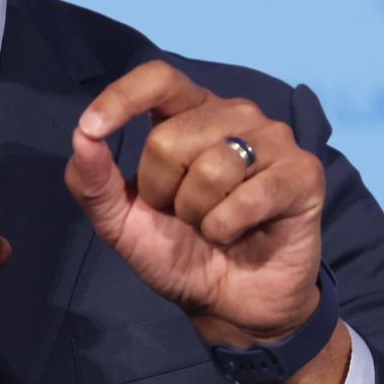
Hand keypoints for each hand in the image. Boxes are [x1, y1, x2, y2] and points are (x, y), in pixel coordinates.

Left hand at [64, 61, 324, 346]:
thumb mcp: (122, 223)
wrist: (230, 305)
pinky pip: (249, 196)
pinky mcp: (303, 173)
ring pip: (213, 166)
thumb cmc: (179, 253)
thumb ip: (94, 181)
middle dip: (162, 192)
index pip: (158, 78)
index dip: (122, 97)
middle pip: (171, 137)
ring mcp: (273, 140)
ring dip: (198, 214)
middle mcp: (234, 115)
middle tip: (183, 216)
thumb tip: (80, 136)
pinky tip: (239, 234)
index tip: (91, 128)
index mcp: (190, 114)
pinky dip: (228, 228)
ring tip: (213, 226)